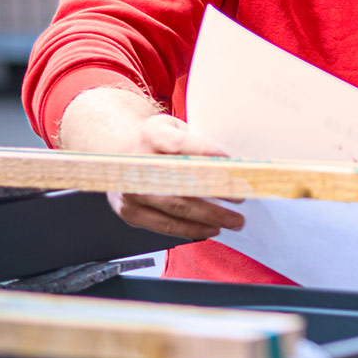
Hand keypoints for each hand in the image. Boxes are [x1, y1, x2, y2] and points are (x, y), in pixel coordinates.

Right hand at [59, 86, 243, 239]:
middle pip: (182, 182)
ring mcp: (130, 190)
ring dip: (209, 217)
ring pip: (175, 208)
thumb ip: (195, 142)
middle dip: (217, 193)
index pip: (181, 145)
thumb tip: (233, 164)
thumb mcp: (174, 128)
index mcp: (151, 135)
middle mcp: (136, 164)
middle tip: (242, 198)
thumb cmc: (155, 141)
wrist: (115, 150)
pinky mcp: (128, 211)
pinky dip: (190, 229)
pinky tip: (210, 228)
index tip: (234, 164)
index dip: (208, 154)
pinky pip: (163, 225)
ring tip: (233, 221)